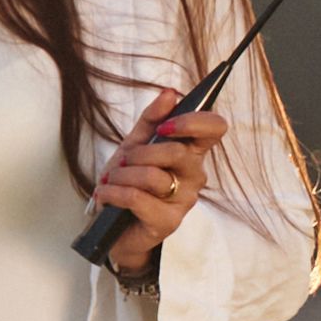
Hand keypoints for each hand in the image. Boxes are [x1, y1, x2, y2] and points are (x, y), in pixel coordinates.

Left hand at [85, 105, 219, 268]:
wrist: (113, 226)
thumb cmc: (129, 183)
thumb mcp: (134, 145)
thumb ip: (152, 119)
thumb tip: (170, 94)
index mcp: (191, 152)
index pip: (214, 128)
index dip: (193, 122)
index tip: (165, 127)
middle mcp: (194, 176)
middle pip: (177, 151)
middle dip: (140, 153)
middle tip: (123, 161)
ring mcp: (183, 200)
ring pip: (154, 176)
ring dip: (122, 175)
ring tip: (111, 181)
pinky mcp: (167, 222)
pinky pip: (138, 198)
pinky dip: (114, 193)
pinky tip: (106, 195)